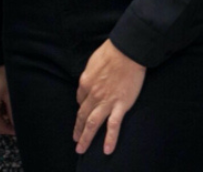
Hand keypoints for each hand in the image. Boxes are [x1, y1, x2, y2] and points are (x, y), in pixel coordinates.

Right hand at [0, 66, 15, 135]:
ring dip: (0, 109)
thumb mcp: (11, 93)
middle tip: (18, 108)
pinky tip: (1, 91)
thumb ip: (15, 112)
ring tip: (10, 97)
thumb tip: (18, 124)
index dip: (12, 129)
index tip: (21, 126)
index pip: (0, 128)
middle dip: (7, 118)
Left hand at [74, 39, 144, 154]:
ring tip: (81, 149)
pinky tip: (106, 150)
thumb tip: (90, 82)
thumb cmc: (111, 52)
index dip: (82, 108)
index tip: (83, 113)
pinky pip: (113, 126)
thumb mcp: (93, 62)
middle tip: (75, 141)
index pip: (81, 100)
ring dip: (86, 138)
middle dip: (77, 129)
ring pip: (92, 124)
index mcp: (85, 83)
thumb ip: (90, 75)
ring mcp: (106, 102)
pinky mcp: (120, 105)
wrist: (127, 52)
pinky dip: (110, 139)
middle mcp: (92, 95)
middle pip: (82, 115)